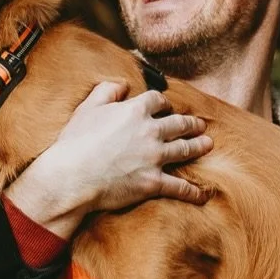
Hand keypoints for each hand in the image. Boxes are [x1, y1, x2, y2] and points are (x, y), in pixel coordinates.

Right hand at [7, 84, 211, 239]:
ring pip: (185, 149)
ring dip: (198, 146)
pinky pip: (180, 187)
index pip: (158, 100)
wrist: (72, 176)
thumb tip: (122, 85)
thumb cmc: (76, 142)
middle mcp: (150, 132)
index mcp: (135, 110)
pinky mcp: (153, 182)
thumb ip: (106, 90)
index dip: (164, 103)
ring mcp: (154, 158)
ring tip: (208, 144)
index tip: (166, 106)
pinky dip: (193, 192)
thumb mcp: (88, 107)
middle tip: (199, 124)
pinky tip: (203, 193)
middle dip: (190, 123)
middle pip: (178, 123)